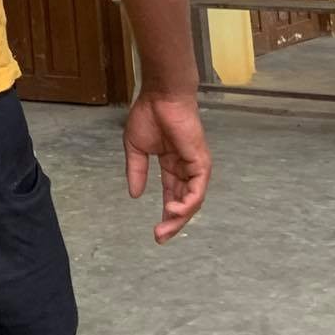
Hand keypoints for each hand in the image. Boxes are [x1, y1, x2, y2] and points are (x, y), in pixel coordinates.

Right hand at [123, 92, 209, 243]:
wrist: (160, 96)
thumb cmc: (149, 115)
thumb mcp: (136, 148)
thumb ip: (136, 171)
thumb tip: (134, 195)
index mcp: (172, 165)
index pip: (171, 195)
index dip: (165, 214)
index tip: (156, 232)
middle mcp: (186, 169)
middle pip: (183, 202)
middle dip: (172, 222)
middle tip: (160, 237)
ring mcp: (196, 166)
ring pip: (192, 200)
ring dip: (179, 217)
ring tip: (164, 228)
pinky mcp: (201, 162)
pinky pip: (197, 189)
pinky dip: (187, 203)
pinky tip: (173, 211)